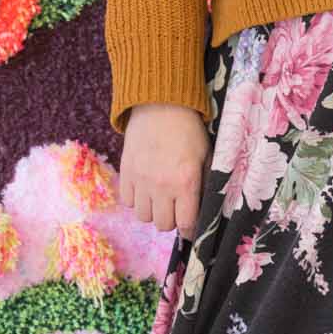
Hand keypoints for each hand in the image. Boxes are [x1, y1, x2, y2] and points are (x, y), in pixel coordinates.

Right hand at [117, 102, 210, 239]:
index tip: (189, 224)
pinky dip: (136, 199)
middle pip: (163, 225)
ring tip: (159, 198)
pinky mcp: (126, 172)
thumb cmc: (189, 130)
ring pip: (143, 216)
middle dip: (171, 219)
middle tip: (175, 207)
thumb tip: (204, 208)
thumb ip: (205, 185)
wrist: (160, 105)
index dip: (189, 228)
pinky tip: (145, 189)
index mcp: (186, 182)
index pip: (185, 224)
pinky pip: (127, 202)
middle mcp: (162, 186)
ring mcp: (141, 180)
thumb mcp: (206, 156)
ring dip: (153, 211)